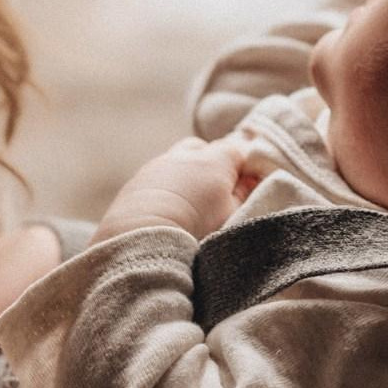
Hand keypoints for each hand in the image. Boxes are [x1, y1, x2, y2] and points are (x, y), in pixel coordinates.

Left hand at [96, 134, 253, 241]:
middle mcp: (185, 155)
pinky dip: (166, 186)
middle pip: (205, 149)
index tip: (250, 186)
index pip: (239, 151)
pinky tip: (167, 209)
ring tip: (191, 203)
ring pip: (178, 160)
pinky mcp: (136, 182)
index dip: (247, 168)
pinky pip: (157, 176)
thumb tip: (251, 181)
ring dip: (187, 175)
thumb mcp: (232, 214)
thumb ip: (245, 194)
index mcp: (214, 160)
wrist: (140, 237)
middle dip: (214, 164)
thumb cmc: (195, 228)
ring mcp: (158, 165)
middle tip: (219, 193)